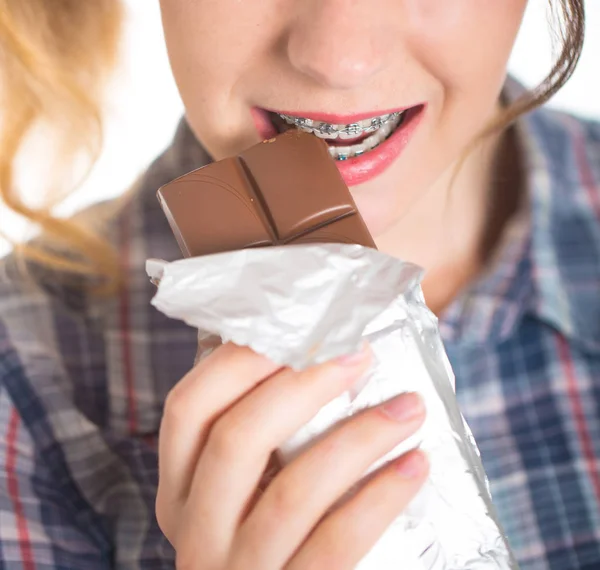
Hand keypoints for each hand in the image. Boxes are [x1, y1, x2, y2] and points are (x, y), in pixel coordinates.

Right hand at [156, 343, 427, 569]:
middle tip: (360, 353)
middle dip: (302, 386)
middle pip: (235, 440)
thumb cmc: (267, 532)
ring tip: (409, 406)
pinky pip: (338, 543)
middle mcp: (195, 529)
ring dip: (359, 437)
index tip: (302, 329)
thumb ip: (257, 434)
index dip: (239, 360)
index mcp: (179, 488)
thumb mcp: (240, 490)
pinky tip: (416, 463)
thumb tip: (315, 351)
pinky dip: (380, 497)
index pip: (187, 407)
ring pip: (294, 492)